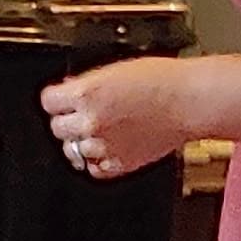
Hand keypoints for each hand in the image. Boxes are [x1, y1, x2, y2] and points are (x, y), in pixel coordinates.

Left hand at [42, 57, 195, 179]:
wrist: (191, 101)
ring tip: (100, 130)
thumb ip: (86, 84)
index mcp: (87, 94)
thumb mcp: (114, 71)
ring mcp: (104, 146)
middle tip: (82, 114)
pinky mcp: (120, 164)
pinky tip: (108, 147)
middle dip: (67, 120)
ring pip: (73, 150)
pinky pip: (94, 169)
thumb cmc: (163, 81)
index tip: (61, 99)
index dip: (57, 98)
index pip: (48, 101)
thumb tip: (68, 91)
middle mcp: (91, 122)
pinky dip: (97, 161)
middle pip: (57, 127)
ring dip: (81, 141)